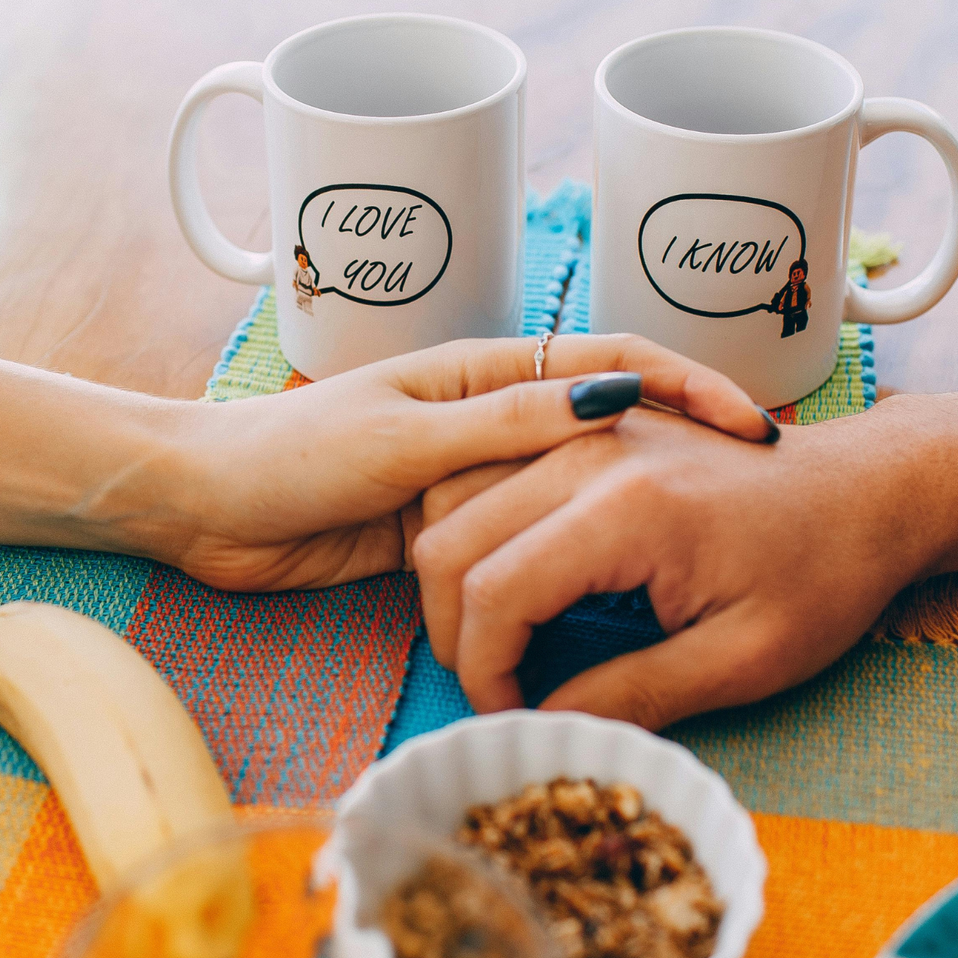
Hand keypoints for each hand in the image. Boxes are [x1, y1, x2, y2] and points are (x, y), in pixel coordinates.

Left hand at [149, 335, 772, 592]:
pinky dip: (565, 565)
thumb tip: (609, 402)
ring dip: (626, 514)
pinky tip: (608, 596)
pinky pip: (526, 545)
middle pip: (608, 427)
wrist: (208, 507)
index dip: (687, 383)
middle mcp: (493, 421)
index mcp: (489, 374)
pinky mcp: (452, 535)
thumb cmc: (296, 454)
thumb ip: (502, 426)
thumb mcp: (408, 438)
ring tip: (696, 551)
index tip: (749, 426)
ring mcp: (476, 481)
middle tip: (744, 494)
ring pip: (570, 494)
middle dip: (677, 449)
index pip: (612, 361)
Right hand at [412, 398, 953, 728]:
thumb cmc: (826, 571)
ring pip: (458, 494)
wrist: (870, 487)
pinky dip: (480, 529)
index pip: (494, 590)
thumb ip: (636, 695)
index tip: (510, 718)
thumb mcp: (745, 658)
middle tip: (496, 687)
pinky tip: (517, 581)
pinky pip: (495, 470)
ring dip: (457, 574)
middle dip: (453, 627)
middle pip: (453, 537)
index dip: (481, 671)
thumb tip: (542, 725)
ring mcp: (589, 429)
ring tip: (500, 640)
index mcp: (627, 506)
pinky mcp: (596, 428)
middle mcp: (591, 450)